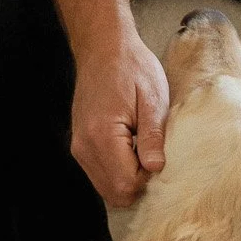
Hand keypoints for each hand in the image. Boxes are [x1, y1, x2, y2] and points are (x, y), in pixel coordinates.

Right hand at [69, 27, 169, 206]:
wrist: (103, 47)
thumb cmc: (132, 67)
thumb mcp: (153, 98)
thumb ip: (153, 137)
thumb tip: (156, 170)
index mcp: (102, 135)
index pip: (126, 185)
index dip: (148, 180)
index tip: (161, 158)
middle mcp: (84, 146)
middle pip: (114, 193)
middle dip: (139, 184)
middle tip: (155, 156)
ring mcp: (79, 147)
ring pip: (106, 188)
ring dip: (128, 178)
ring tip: (143, 149)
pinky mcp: (80, 145)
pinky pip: (100, 174)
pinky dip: (118, 171)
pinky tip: (132, 148)